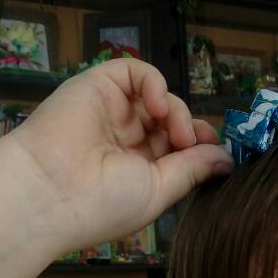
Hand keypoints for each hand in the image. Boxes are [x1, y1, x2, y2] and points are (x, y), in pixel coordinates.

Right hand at [8, 57, 233, 252]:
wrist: (50, 192)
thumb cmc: (103, 204)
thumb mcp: (158, 192)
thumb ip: (192, 170)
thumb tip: (227, 160)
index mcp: (138, 170)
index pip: (178, 149)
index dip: (200, 146)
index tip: (215, 153)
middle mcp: (126, 140)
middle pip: (172, 122)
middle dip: (191, 129)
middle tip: (191, 144)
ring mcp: (113, 112)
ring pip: (160, 98)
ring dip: (177, 112)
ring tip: (175, 133)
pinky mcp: (99, 86)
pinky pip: (137, 72)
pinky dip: (156, 84)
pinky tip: (157, 107)